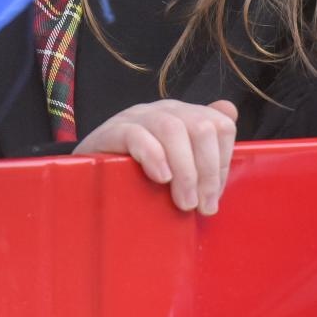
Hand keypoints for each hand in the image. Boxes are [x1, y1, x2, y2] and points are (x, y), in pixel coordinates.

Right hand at [72, 99, 238, 214]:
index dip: (222, 164)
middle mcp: (163, 110)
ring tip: (183, 203)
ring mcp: (136, 117)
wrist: (87, 179)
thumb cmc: (138, 176)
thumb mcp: (176, 165)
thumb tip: (230, 111)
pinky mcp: (111, 131)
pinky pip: (137, 135)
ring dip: (185, 172)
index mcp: (184, 115)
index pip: (220, 126)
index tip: (212, 197)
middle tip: (200, 207)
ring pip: (172, 129)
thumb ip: (204, 145)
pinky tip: (160, 179)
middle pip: (201, 126)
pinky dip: (154, 157)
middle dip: (207, 171)